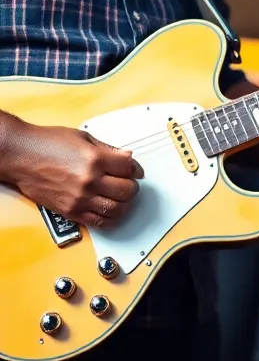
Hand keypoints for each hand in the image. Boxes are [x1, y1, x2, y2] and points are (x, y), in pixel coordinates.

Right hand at [0, 116, 142, 227]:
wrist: (20, 156)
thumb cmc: (47, 143)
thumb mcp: (83, 138)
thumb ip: (108, 149)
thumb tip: (128, 158)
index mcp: (95, 159)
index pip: (129, 168)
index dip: (136, 169)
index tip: (135, 170)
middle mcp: (90, 180)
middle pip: (127, 190)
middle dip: (132, 186)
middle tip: (128, 183)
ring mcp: (80, 198)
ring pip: (117, 209)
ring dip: (125, 204)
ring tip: (121, 197)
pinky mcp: (70, 211)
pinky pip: (99, 222)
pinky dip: (110, 219)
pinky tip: (111, 211)